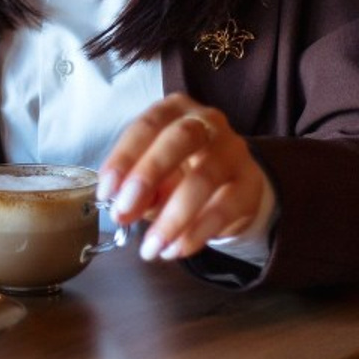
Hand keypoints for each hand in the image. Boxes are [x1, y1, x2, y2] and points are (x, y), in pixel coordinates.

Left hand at [96, 93, 267, 261]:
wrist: (231, 182)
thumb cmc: (180, 169)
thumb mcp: (152, 173)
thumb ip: (136, 186)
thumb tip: (123, 208)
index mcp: (174, 109)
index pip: (147, 125)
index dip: (124, 157)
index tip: (106, 192)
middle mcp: (206, 121)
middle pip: (179, 139)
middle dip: (147, 176)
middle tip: (124, 213)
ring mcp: (234, 149)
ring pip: (205, 178)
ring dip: (173, 217)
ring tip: (151, 247)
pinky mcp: (251, 183)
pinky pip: (226, 207)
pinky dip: (197, 232)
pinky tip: (176, 249)